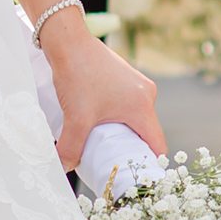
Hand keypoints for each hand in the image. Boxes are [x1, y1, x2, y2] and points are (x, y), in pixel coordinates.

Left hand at [41, 13, 165, 174]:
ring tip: (102, 146)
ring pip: (135, 119)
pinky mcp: (124, 78)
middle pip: (146, 133)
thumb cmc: (77, 76)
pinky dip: (117, 118)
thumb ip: (71, 147)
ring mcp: (136, 85)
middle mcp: (146, 94)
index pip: (157, 146)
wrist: (67, 41)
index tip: (135, 178)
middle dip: (131, 151)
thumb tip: (64, 167)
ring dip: (122, 133)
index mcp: (143, 106)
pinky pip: (127, 106)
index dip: (149, 165)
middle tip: (114, 166)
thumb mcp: (75, 118)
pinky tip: (98, 124)